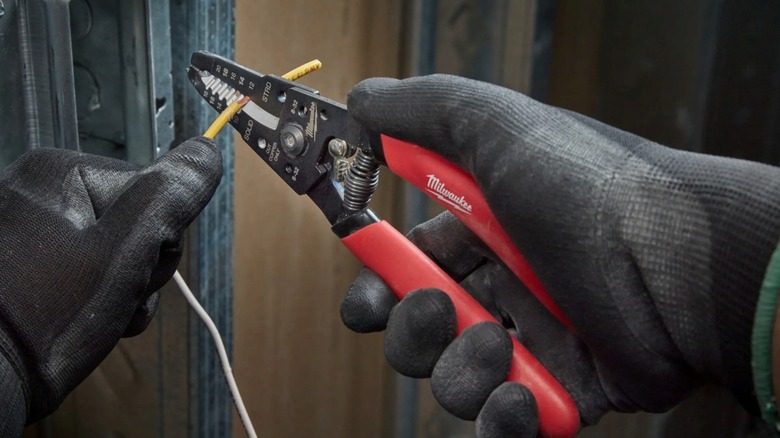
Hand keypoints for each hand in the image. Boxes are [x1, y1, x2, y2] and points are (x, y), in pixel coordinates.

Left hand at [0, 137, 221, 432]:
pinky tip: (86, 325)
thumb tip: (208, 148)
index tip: (137, 276)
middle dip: (141, 270)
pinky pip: (84, 272)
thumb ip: (169, 198)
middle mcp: (41, 190)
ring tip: (101, 319)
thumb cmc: (49, 315)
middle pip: (136, 223)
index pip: (156, 192)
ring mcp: (29, 229)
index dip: (162, 241)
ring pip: (116, 254)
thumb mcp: (123, 253)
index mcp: (62, 172)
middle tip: (115, 299)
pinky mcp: (24, 265)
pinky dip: (96, 301)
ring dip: (125, 291)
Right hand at [340, 75, 779, 435]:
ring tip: (497, 346)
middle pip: (426, 330)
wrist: (679, 264)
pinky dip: (503, 421)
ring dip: (458, 371)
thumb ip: (424, 112)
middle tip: (434, 310)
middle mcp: (511, 283)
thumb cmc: (588, 190)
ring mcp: (541, 339)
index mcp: (488, 230)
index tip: (368, 300)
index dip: (380, 287)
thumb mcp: (497, 127)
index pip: (415, 265)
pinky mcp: (572, 388)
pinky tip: (518, 394)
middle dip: (411, 333)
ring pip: (459, 380)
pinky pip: (513, 423)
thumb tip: (364, 102)